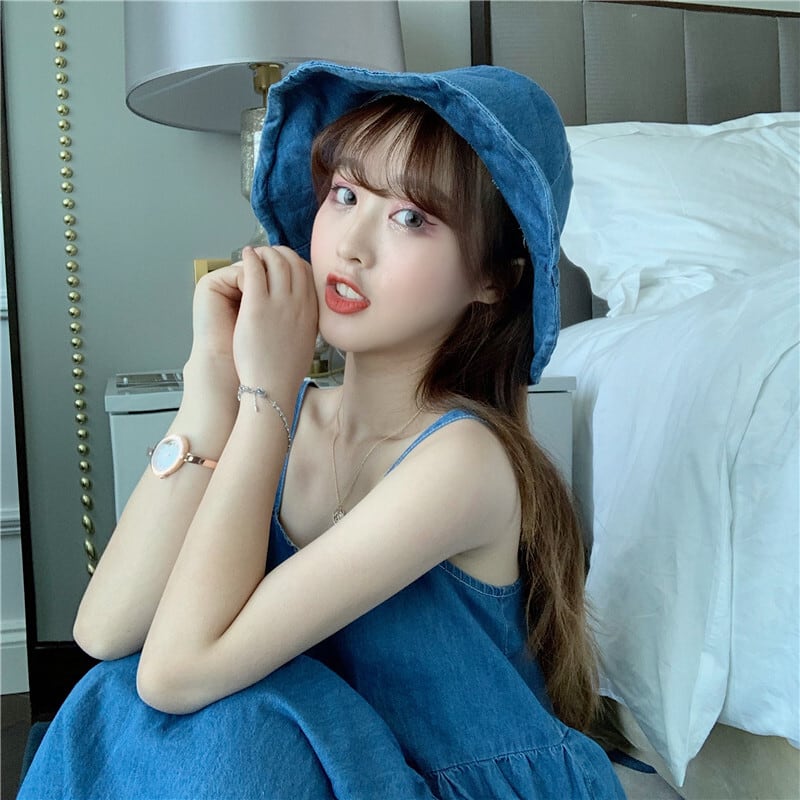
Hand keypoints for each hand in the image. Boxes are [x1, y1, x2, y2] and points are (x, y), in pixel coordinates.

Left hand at [232, 246, 318, 398]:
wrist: (273, 387)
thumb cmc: (285, 369)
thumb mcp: (308, 340)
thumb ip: (307, 319)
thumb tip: (303, 308)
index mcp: (312, 311)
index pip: (307, 272)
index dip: (293, 261)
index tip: (282, 262)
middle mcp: (299, 303)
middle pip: (293, 261)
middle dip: (278, 253)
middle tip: (265, 255)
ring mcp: (279, 303)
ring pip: (275, 261)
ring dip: (263, 253)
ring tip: (253, 255)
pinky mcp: (257, 306)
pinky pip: (255, 270)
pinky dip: (250, 258)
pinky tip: (244, 257)